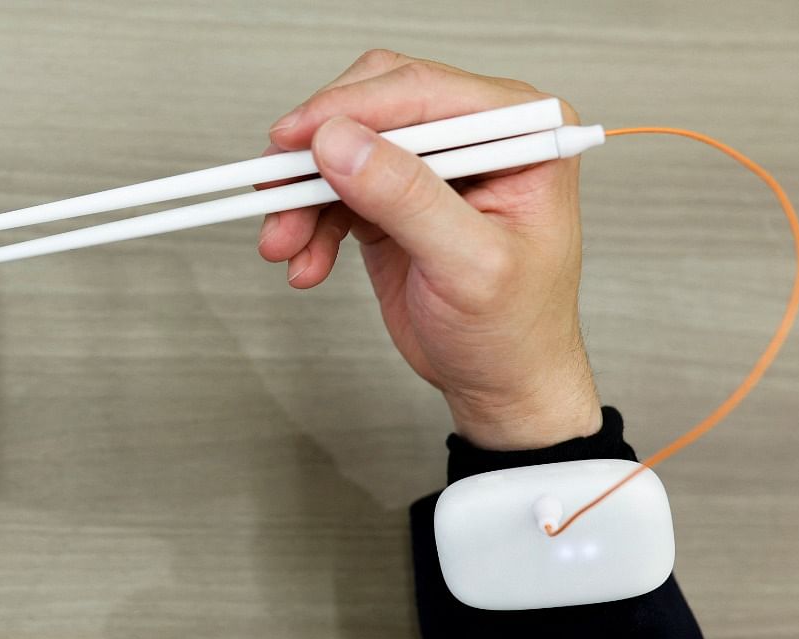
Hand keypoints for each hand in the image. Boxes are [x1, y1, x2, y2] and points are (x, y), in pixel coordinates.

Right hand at [259, 51, 601, 449]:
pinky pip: (333, 188)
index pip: (423, 92)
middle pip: (373, 106)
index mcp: (521, 132)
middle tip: (277, 190)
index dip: (351, 108)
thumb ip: (406, 198)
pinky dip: (309, 223)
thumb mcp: (467, 266)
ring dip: (302, 197)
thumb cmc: (514, 331)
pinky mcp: (394, 196)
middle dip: (318, 153)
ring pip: (342, 147)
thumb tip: (341, 143)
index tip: (295, 138)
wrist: (500, 386)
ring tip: (285, 244)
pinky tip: (306, 260)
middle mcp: (477, 136)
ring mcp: (432, 165)